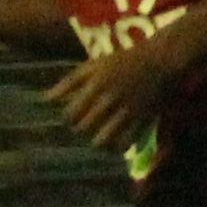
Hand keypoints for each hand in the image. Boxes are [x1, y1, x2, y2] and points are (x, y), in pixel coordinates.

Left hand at [47, 21, 193, 153]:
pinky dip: (117, 147)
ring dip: (97, 142)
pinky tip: (115, 143)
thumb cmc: (122, 61)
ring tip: (98, 139)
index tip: (73, 118)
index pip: (71, 113)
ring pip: (104, 139)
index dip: (68, 119)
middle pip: (84, 127)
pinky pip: (126, 142)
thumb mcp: (94, 66)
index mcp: (96, 84)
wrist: (160, 59)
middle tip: (85, 127)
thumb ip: (70, 81)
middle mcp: (110, 98)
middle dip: (81, 131)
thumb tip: (46, 99)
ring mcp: (127, 110)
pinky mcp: (143, 119)